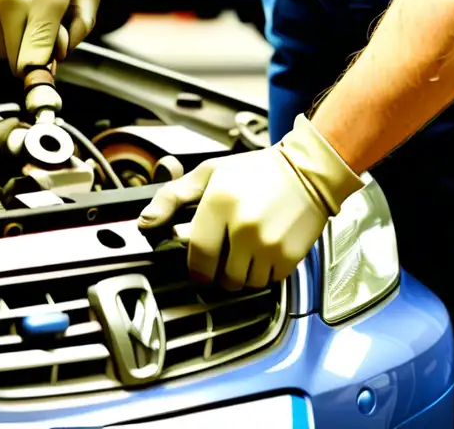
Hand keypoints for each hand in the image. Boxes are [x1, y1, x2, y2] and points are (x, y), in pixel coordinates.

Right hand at [0, 0, 99, 73]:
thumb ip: (78, 33)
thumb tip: (54, 61)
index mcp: (46, 2)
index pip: (33, 63)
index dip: (43, 74)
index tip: (48, 74)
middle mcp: (13, 3)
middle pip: (15, 63)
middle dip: (33, 58)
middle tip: (49, 33)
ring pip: (2, 51)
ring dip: (19, 43)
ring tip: (34, 13)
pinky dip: (6, 31)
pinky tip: (19, 6)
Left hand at [137, 115, 361, 289]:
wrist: (308, 170)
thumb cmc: (256, 170)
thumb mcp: (210, 173)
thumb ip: (173, 196)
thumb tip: (145, 222)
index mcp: (220, 202)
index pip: (197, 255)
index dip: (194, 266)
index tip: (198, 265)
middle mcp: (244, 226)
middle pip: (220, 276)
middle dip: (218, 269)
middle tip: (225, 251)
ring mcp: (268, 244)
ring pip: (243, 283)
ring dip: (241, 272)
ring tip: (246, 247)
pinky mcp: (289, 257)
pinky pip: (266, 282)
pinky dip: (263, 272)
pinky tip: (265, 249)